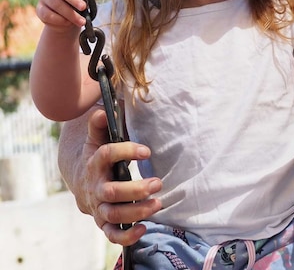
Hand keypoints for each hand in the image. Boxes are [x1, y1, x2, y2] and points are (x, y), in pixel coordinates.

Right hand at [76, 109, 162, 244]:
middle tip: (158, 183)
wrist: (82, 181)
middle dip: (135, 189)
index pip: (106, 155)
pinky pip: (112, 234)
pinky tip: (144, 229)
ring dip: (136, 211)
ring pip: (114, 214)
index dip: (125, 151)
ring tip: (158, 203)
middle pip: (111, 192)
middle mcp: (96, 188)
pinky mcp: (104, 222)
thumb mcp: (97, 138)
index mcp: (94, 164)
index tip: (147, 150)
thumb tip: (104, 110)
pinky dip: (126, 236)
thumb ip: (100, 124)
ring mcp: (99, 207)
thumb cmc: (97, 156)